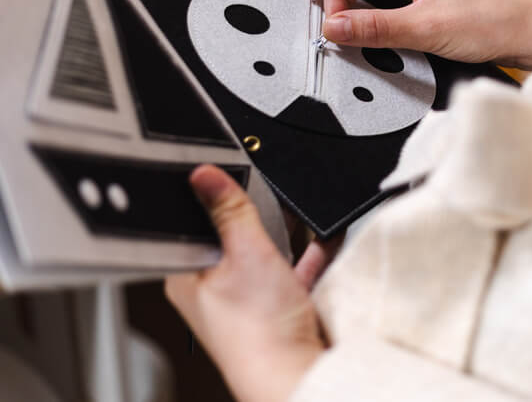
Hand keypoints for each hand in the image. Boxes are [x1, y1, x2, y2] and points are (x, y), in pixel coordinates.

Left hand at [166, 166, 324, 401]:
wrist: (297, 373)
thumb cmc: (256, 330)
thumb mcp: (244, 251)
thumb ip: (229, 209)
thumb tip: (203, 174)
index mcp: (187, 275)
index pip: (193, 223)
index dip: (210, 197)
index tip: (230, 175)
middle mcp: (214, 289)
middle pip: (233, 235)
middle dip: (256, 214)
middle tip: (269, 193)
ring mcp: (250, 300)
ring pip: (267, 252)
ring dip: (288, 232)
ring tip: (303, 209)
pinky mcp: (281, 308)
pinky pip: (297, 269)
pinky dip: (312, 252)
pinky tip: (327, 236)